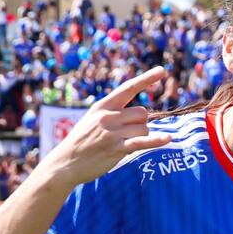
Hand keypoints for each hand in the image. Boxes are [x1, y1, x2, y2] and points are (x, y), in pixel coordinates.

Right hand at [42, 67, 171, 187]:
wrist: (64, 163)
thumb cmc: (82, 142)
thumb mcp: (93, 120)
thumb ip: (114, 114)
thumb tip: (142, 114)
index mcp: (102, 106)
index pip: (128, 88)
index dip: (146, 79)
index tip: (163, 70)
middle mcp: (108, 116)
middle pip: (142, 114)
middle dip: (140, 125)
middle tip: (125, 136)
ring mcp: (112, 132)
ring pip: (144, 129)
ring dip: (141, 138)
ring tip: (122, 145)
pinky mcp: (116, 148)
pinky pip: (142, 142)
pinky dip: (157, 141)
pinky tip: (168, 139)